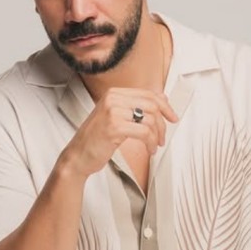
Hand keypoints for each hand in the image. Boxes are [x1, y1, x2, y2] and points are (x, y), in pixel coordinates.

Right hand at [62, 88, 178, 176]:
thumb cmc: (96, 139)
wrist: (77, 156)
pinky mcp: (114, 127)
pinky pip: (144, 132)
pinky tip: (149, 149)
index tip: (173, 117)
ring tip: (154, 146)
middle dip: (162, 123)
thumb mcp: (116, 117)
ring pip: (150, 119)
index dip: (165, 106)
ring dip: (157, 136)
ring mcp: (113, 111)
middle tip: (163, 137)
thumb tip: (162, 98)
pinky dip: (151, 143)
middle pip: (152, 105)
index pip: (148, 94)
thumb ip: (136, 106)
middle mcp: (113, 98)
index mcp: (114, 93)